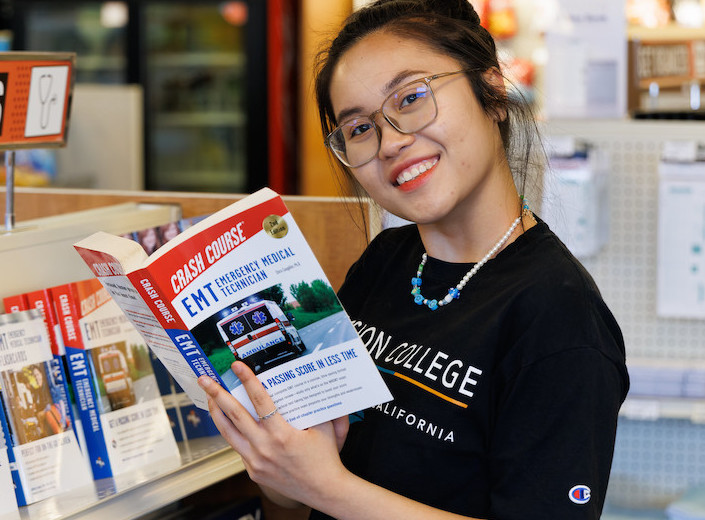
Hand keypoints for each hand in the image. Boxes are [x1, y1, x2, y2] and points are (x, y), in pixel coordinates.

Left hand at [198, 361, 348, 505]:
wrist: (324, 490)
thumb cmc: (325, 459)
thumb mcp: (324, 427)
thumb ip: (314, 405)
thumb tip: (308, 384)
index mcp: (281, 435)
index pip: (260, 401)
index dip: (248, 381)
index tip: (237, 367)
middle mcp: (264, 448)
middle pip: (234, 415)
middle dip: (217, 394)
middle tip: (206, 380)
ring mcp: (255, 461)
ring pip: (228, 433)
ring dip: (217, 413)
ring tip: (209, 398)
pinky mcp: (253, 471)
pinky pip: (238, 447)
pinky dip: (232, 432)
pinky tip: (229, 422)